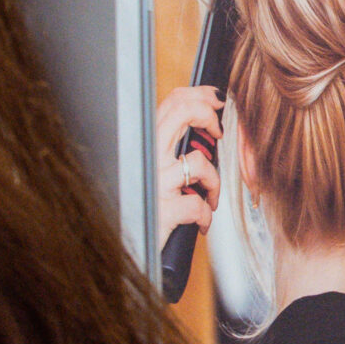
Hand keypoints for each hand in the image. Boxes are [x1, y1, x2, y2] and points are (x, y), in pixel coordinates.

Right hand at [155, 85, 222, 238]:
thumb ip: (169, 152)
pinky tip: (201, 222)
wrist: (126, 248)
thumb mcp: (151, 175)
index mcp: (146, 146)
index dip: (199, 95)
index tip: (215, 101)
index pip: (170, 103)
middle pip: (181, 112)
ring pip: (199, 161)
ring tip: (210, 196)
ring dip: (214, 181)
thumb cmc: (140, 212)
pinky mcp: (164, 211)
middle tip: (218, 130)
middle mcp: (148, 159)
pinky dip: (206, 214)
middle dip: (208, 114)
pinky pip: (198, 203)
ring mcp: (155, 183)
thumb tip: (201, 133)